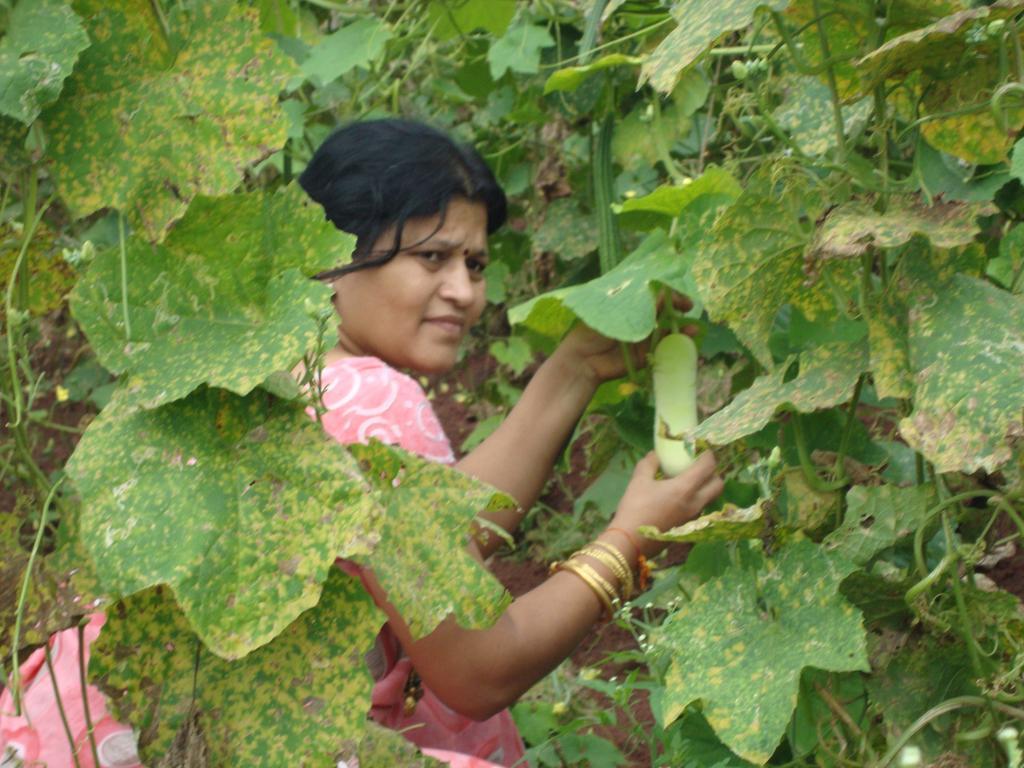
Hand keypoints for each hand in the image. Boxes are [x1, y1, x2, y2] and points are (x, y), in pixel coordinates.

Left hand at [553, 294, 694, 383]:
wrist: (583, 358)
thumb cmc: (594, 330)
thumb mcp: (619, 312)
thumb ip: (640, 306)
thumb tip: (663, 295)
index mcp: (630, 307)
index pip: (653, 296)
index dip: (668, 294)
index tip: (678, 295)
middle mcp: (638, 322)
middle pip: (663, 313)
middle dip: (678, 309)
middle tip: (689, 307)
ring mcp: (642, 339)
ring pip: (666, 331)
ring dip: (681, 328)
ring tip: (693, 328)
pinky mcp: (645, 356)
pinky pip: (663, 349)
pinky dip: (675, 344)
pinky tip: (686, 339)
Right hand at [608, 451, 723, 557]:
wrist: (630, 541)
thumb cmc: (635, 507)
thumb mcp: (639, 481)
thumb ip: (649, 464)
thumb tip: (655, 455)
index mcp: (685, 488)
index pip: (708, 466)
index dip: (708, 455)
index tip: (702, 449)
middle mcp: (695, 502)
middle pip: (718, 485)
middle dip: (713, 473)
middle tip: (700, 467)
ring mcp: (693, 517)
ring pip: (710, 498)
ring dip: (705, 488)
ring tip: (688, 482)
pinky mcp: (687, 527)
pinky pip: (699, 509)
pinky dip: (695, 500)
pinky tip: (678, 499)